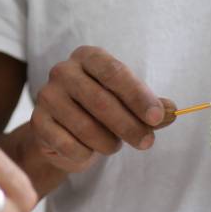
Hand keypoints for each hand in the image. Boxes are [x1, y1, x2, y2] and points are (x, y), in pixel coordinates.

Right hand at [29, 46, 168, 172]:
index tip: (158, 117)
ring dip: (108, 143)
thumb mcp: (128, 104)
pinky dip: (85, 154)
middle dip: (129, 126)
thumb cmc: (100, 111)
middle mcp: (63, 71)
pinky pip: (69, 145)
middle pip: (102, 101)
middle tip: (147, 143)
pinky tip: (87, 150)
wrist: (61, 132)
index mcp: (88, 57)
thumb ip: (150, 107)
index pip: (115, 72)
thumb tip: (172, 111)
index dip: (138, 96)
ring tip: (113, 145)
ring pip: (86, 127)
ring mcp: (47, 95)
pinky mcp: (37, 122)